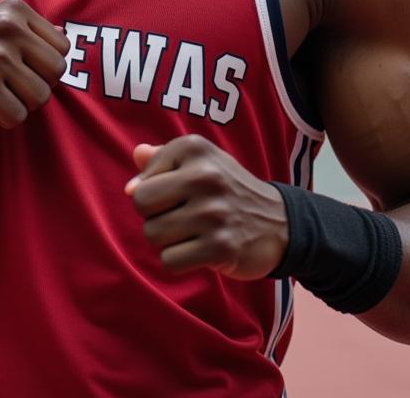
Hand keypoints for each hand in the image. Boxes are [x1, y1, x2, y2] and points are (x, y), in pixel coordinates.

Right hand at [0, 0, 69, 131]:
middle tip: (6, 84)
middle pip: (56, 72)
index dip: (43, 65)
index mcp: (12, 9)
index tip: (18, 67)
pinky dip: (3, 118)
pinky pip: (18, 116)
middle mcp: (6, 27)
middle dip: (35, 86)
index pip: (62, 47)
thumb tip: (65, 34)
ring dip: (19, 104)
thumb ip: (28, 32)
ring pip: (41, 97)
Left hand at [125, 135, 287, 278]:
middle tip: (180, 216)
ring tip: (191, 232)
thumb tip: (130, 187)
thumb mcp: (198, 161)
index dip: (153, 193)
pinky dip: (178, 261)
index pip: (141, 180)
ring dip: (166, 240)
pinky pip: (169, 261)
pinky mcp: (221, 247)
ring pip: (152, 234)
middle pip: (141, 205)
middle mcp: (204, 176)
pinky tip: (199, 250)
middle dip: (154, 216)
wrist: (280, 222)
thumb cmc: (225, 189)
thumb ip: (159, 161)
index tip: (178, 194)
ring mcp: (214, 213)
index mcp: (193, 148)